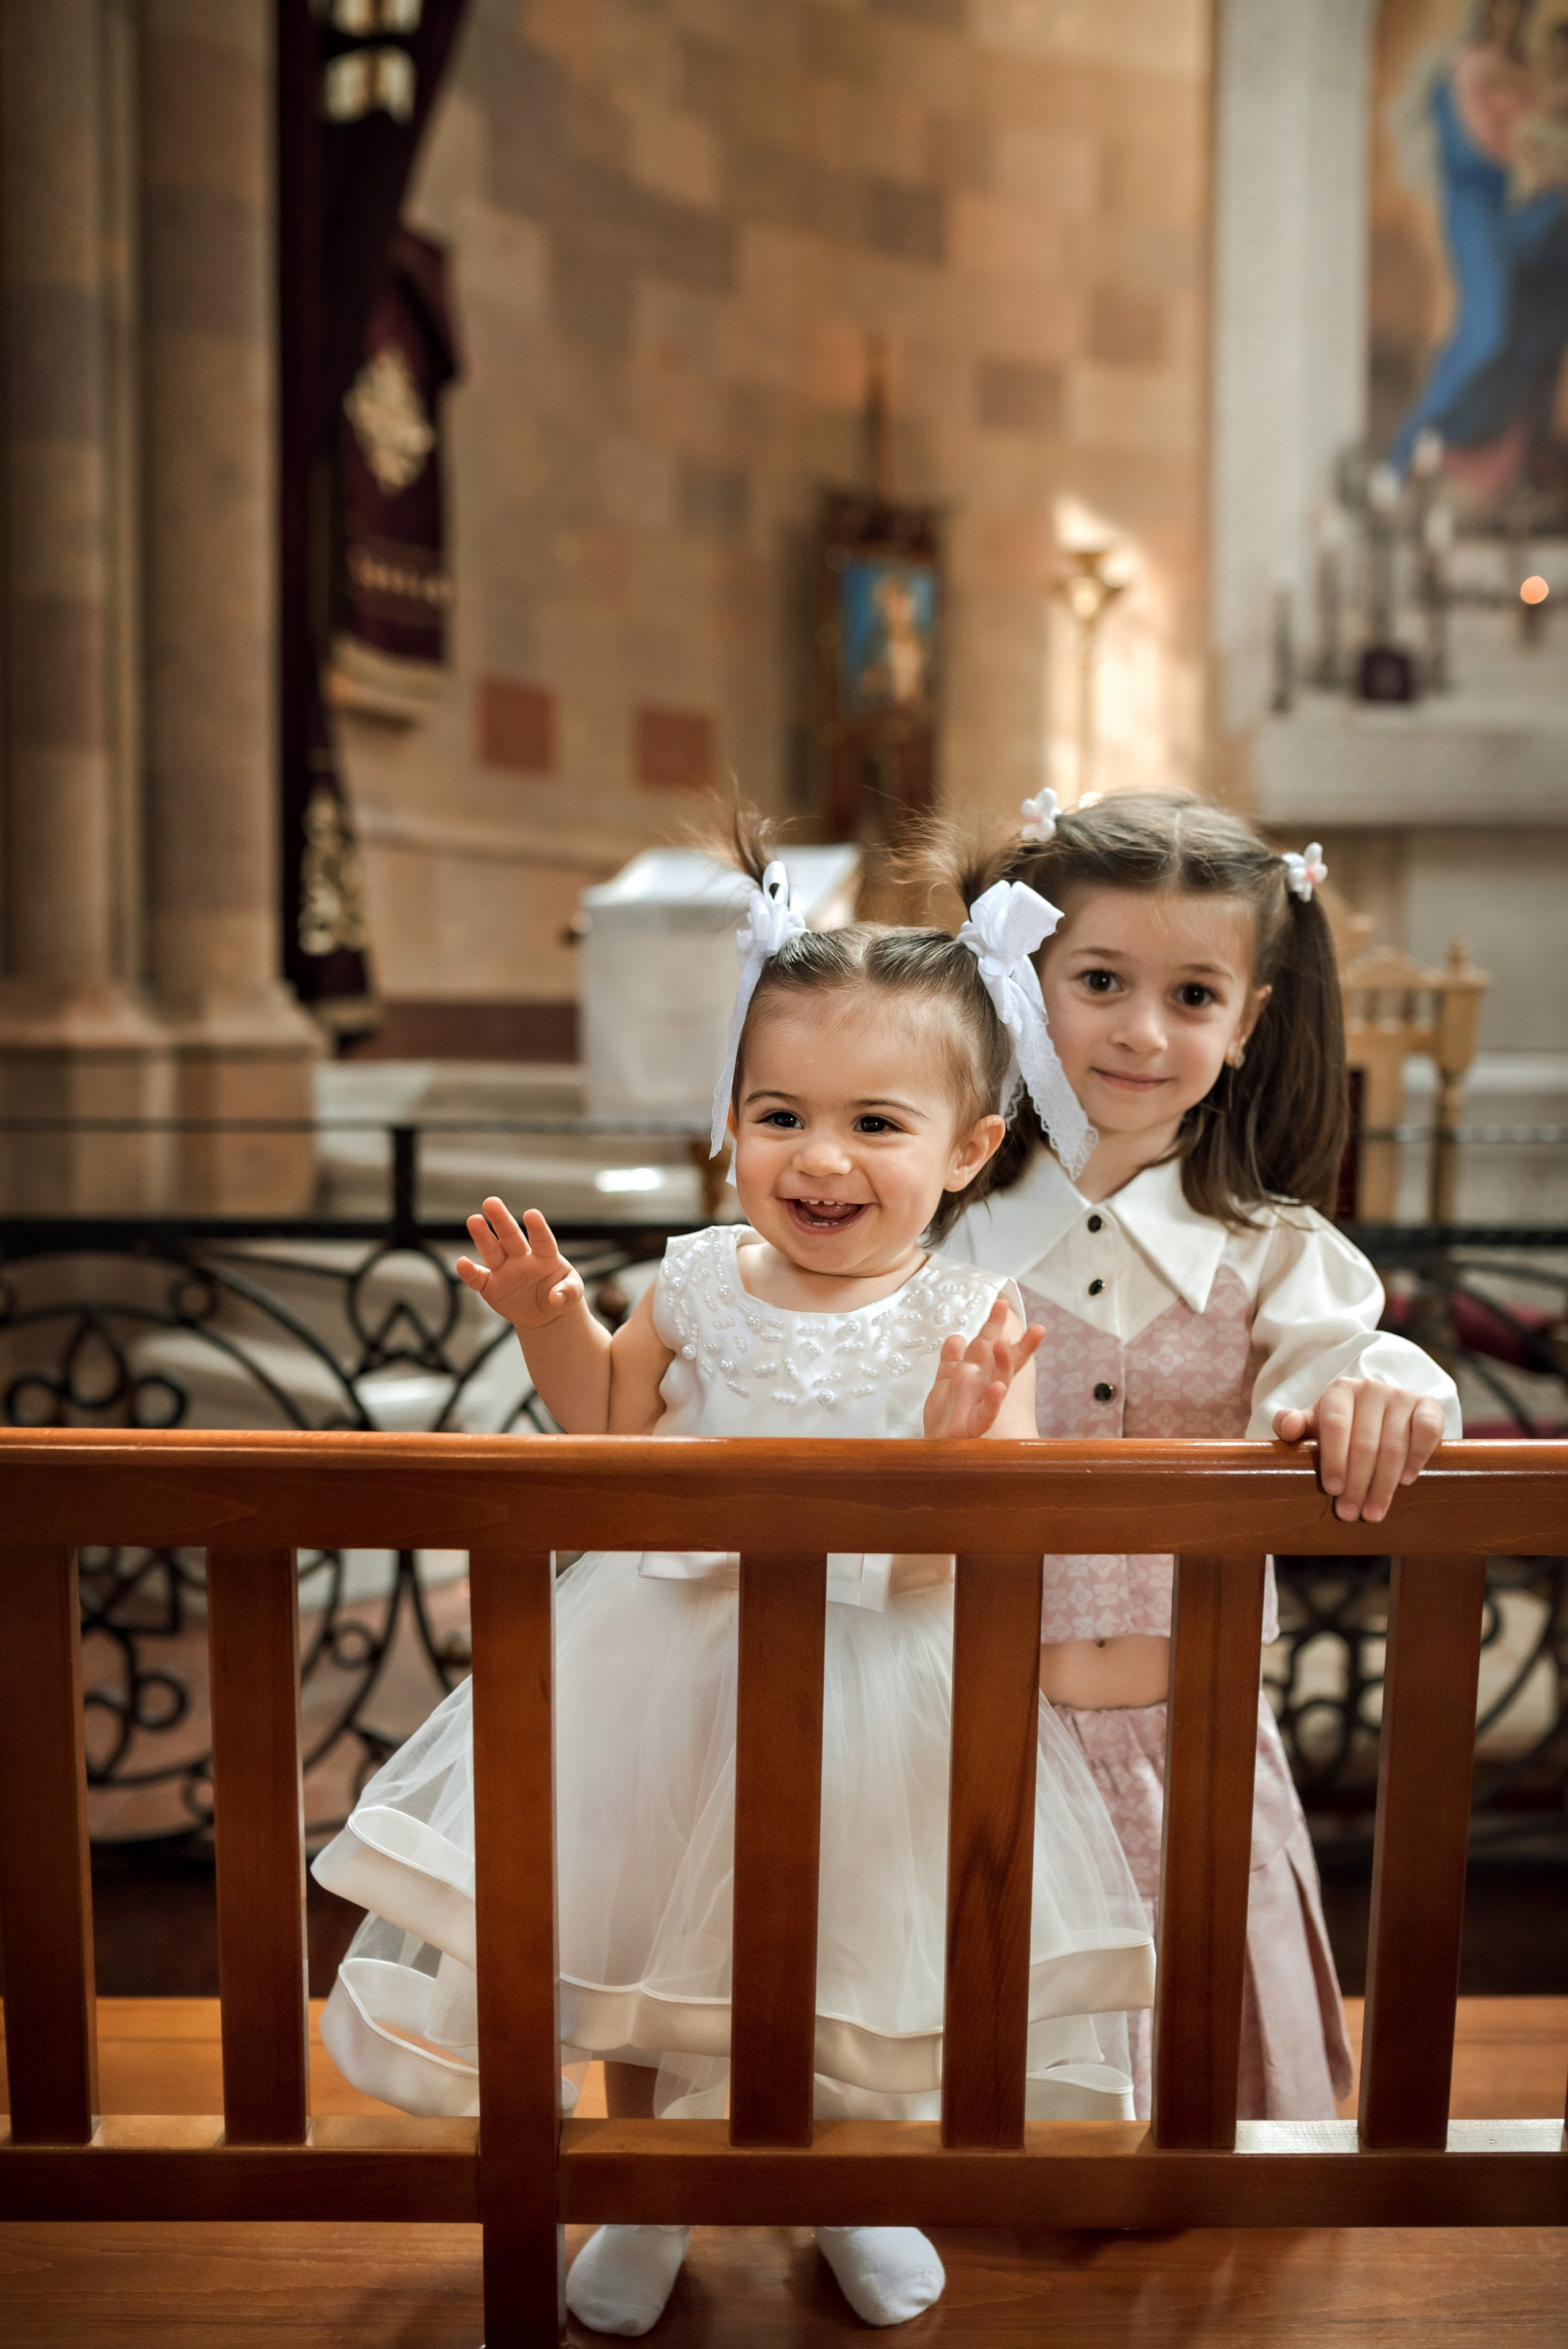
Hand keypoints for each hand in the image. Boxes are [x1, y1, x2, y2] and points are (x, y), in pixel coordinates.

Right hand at [457, 1199, 585, 1329]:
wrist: (545, 1313)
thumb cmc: (561, 1294)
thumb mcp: (573, 1294)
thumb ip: (569, 1292)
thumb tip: (556, 1298)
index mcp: (545, 1256)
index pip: (542, 1240)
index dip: (537, 1228)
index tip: (531, 1214)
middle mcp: (522, 1258)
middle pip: (510, 1237)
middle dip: (501, 1219)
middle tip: (491, 1202)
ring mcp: (504, 1270)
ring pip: (492, 1250)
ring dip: (483, 1236)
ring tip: (474, 1220)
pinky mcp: (490, 1286)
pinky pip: (478, 1279)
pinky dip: (469, 1272)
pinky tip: (462, 1263)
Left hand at [923, 1301, 1043, 1439]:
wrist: (935, 1453)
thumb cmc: (945, 1420)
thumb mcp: (944, 1384)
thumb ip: (951, 1361)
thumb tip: (957, 1336)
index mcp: (976, 1375)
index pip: (989, 1347)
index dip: (995, 1325)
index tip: (1002, 1302)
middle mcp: (982, 1388)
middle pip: (1001, 1360)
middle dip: (1013, 1339)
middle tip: (1027, 1320)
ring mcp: (980, 1406)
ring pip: (997, 1381)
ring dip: (1003, 1362)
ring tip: (1004, 1342)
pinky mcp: (972, 1427)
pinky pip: (986, 1414)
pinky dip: (993, 1401)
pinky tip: (999, 1387)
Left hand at [1273, 1377, 1446, 1522]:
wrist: (1384, 1410)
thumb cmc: (1343, 1423)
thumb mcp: (1316, 1423)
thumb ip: (1293, 1424)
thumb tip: (1286, 1427)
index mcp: (1340, 1391)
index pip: (1335, 1426)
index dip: (1334, 1459)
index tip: (1333, 1490)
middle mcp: (1371, 1388)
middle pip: (1364, 1442)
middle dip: (1357, 1483)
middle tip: (1351, 1513)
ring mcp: (1401, 1396)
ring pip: (1394, 1445)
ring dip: (1384, 1483)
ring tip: (1374, 1512)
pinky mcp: (1428, 1406)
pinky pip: (1425, 1432)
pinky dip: (1416, 1458)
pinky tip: (1406, 1481)